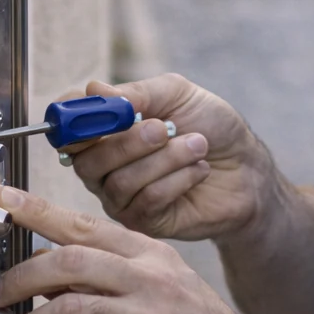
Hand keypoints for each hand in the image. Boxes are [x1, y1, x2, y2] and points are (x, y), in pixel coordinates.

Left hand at [0, 186, 297, 313]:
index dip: (38, 210)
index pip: (88, 226)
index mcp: (158, 259)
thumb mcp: (176, 294)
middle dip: (20, 277)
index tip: (5, 200)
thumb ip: (123, 281)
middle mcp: (154, 283)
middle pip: (69, 261)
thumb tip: (60, 280)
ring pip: (65, 311)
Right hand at [66, 74, 271, 241]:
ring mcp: (121, 198)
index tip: (96, 112)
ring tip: (198, 144)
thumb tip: (96, 90)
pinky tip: (200, 170)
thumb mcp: (177, 94)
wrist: (247, 167)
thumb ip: (138, 92)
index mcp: (104, 132)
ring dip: (165, 159)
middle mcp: (104, 167)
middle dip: (127, 142)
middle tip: (164, 128)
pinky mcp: (144, 222)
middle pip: (87, 161)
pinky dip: (178, 180)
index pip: (66, 130)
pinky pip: (147, 202)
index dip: (72, 122)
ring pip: (120, 182)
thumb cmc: (211, 126)